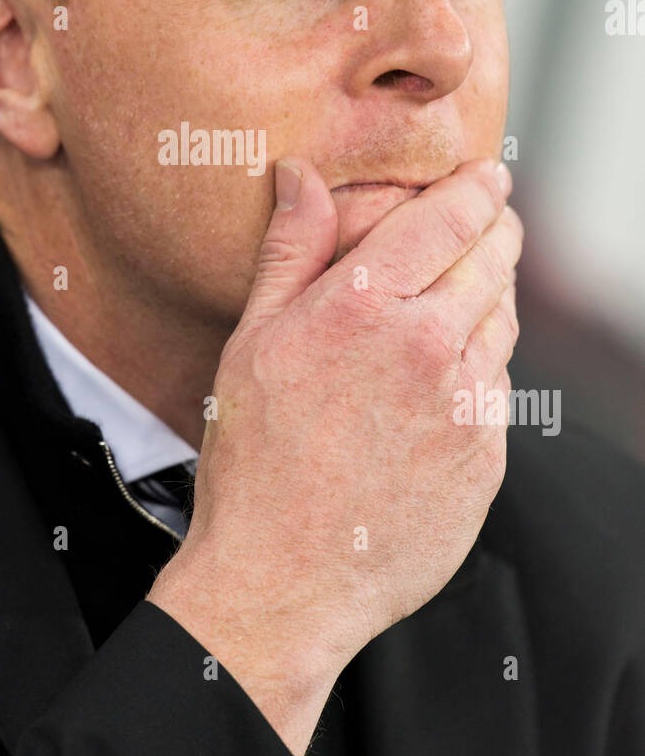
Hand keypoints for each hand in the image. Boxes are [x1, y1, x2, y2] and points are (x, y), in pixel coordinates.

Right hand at [148, 157, 520, 754]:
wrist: (282, 580)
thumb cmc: (254, 460)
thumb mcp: (253, 341)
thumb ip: (290, 250)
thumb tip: (299, 174)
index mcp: (363, 306)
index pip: (449, 217)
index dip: (478, 188)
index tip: (490, 176)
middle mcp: (428, 347)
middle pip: (494, 260)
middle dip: (497, 230)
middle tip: (491, 219)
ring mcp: (466, 407)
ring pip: (503, 323)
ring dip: (490, 298)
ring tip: (457, 300)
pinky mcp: (487, 458)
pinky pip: (498, 390)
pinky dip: (480, 371)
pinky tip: (439, 386)